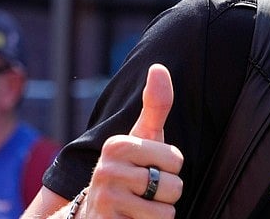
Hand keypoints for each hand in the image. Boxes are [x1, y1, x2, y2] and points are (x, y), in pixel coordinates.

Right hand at [78, 64, 184, 217]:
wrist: (93, 213)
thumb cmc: (128, 171)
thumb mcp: (141, 138)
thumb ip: (156, 105)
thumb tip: (159, 67)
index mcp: (117, 145)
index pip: (176, 160)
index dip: (169, 169)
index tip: (147, 169)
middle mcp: (106, 171)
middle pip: (174, 187)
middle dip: (165, 195)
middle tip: (143, 192)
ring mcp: (105, 201)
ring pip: (166, 213)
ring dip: (158, 215)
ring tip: (137, 208)